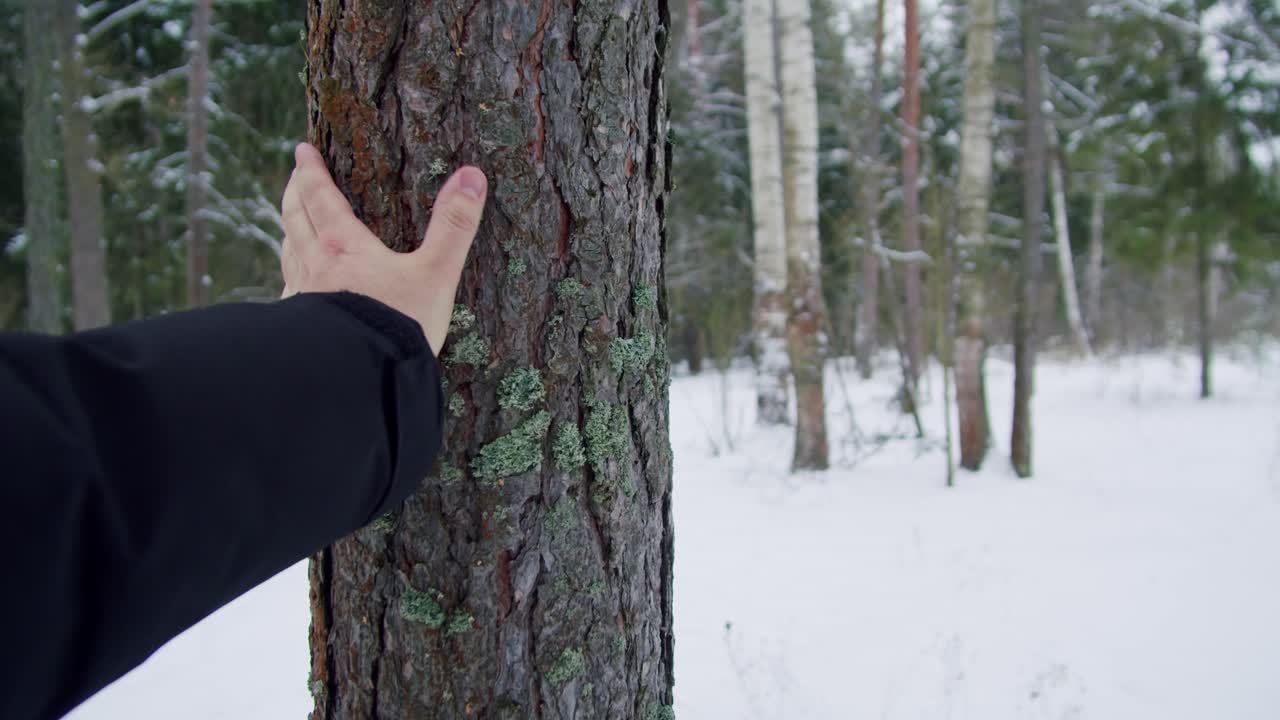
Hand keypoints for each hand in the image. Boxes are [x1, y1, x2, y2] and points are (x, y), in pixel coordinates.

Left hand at [280, 143, 486, 352]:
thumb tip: (472, 175)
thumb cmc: (401, 325)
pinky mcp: (302, 327)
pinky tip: (294, 286)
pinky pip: (289, 291)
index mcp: (344, 246)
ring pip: (289, 251)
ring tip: (293, 221)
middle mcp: (316, 265)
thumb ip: (454, 225)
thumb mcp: (437, 273)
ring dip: (289, 230)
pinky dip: (290, 276)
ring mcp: (303, 296)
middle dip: (294, 192)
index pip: (320, 196)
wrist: (365, 378)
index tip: (302, 150)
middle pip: (296, 218)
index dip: (310, 171)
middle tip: (294, 175)